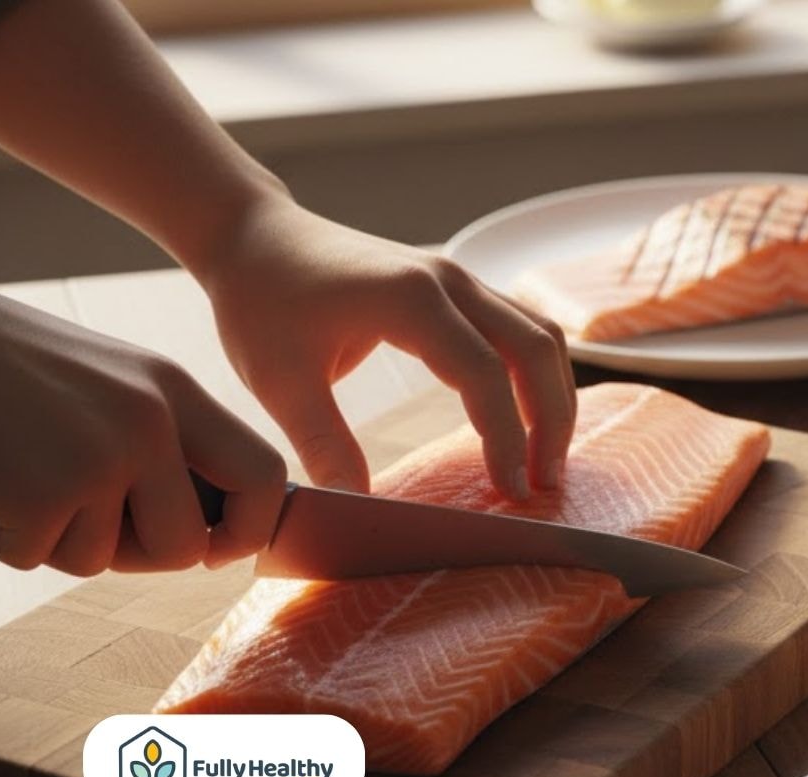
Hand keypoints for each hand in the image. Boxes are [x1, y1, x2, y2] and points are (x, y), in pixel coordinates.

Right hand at [0, 292, 285, 574]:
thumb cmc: (7, 366)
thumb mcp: (106, 381)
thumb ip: (161, 439)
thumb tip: (206, 533)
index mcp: (173, 389)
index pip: (264, 474)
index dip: (249, 529)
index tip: (215, 550)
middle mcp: (151, 421)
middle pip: (185, 546)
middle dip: (134, 554)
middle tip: (81, 519)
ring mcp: (99, 457)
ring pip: (101, 559)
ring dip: (54, 537)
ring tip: (19, 473)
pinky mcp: (41, 493)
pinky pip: (36, 557)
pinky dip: (4, 534)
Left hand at [190, 196, 575, 499]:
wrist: (253, 235)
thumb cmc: (260, 301)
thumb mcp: (280, 382)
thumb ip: (326, 447)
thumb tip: (360, 511)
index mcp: (411, 299)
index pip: (484, 374)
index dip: (505, 438)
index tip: (509, 492)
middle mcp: (450, 281)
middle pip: (536, 349)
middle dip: (550, 421)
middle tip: (543, 484)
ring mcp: (460, 279)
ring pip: (540, 335)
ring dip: (553, 397)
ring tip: (544, 459)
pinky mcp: (458, 287)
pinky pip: (522, 328)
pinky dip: (537, 376)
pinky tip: (528, 418)